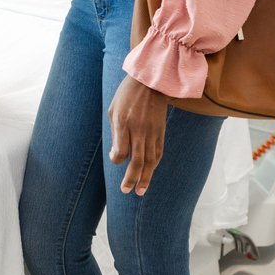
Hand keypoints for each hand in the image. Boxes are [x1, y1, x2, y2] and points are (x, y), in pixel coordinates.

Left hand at [107, 75, 168, 195]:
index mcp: (124, 123)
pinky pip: (158, 153)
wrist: (151, 84)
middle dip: (131, 179)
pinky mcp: (161, 133)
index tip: (115, 158)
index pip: (121, 151)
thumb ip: (115, 133)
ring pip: (150, 161)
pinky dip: (154, 165)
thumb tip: (116, 156)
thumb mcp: (114, 110)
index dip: (117, 159)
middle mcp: (139, 130)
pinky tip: (149, 174)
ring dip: (145, 178)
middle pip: (137, 161)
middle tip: (126, 191)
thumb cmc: (127, 96)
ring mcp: (152, 133)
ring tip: (140, 191)